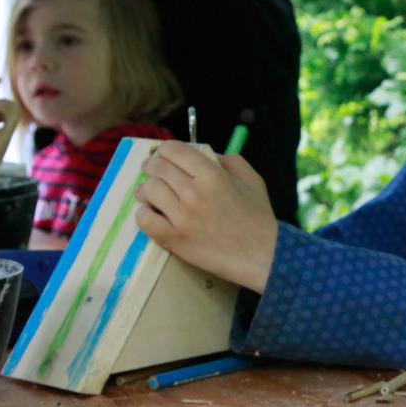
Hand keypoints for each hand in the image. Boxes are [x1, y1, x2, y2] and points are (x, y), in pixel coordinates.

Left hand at [135, 141, 278, 290]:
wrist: (262, 255)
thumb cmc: (259, 218)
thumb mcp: (253, 180)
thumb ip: (230, 161)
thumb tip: (207, 155)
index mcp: (212, 174)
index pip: (174, 150)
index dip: (164, 150)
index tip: (163, 155)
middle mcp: (194, 191)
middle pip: (158, 168)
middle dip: (151, 167)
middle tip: (151, 172)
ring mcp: (182, 216)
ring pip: (148, 191)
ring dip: (145, 190)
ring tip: (148, 195)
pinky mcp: (174, 238)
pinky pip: (145, 220)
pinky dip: (143, 214)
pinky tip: (150, 214)